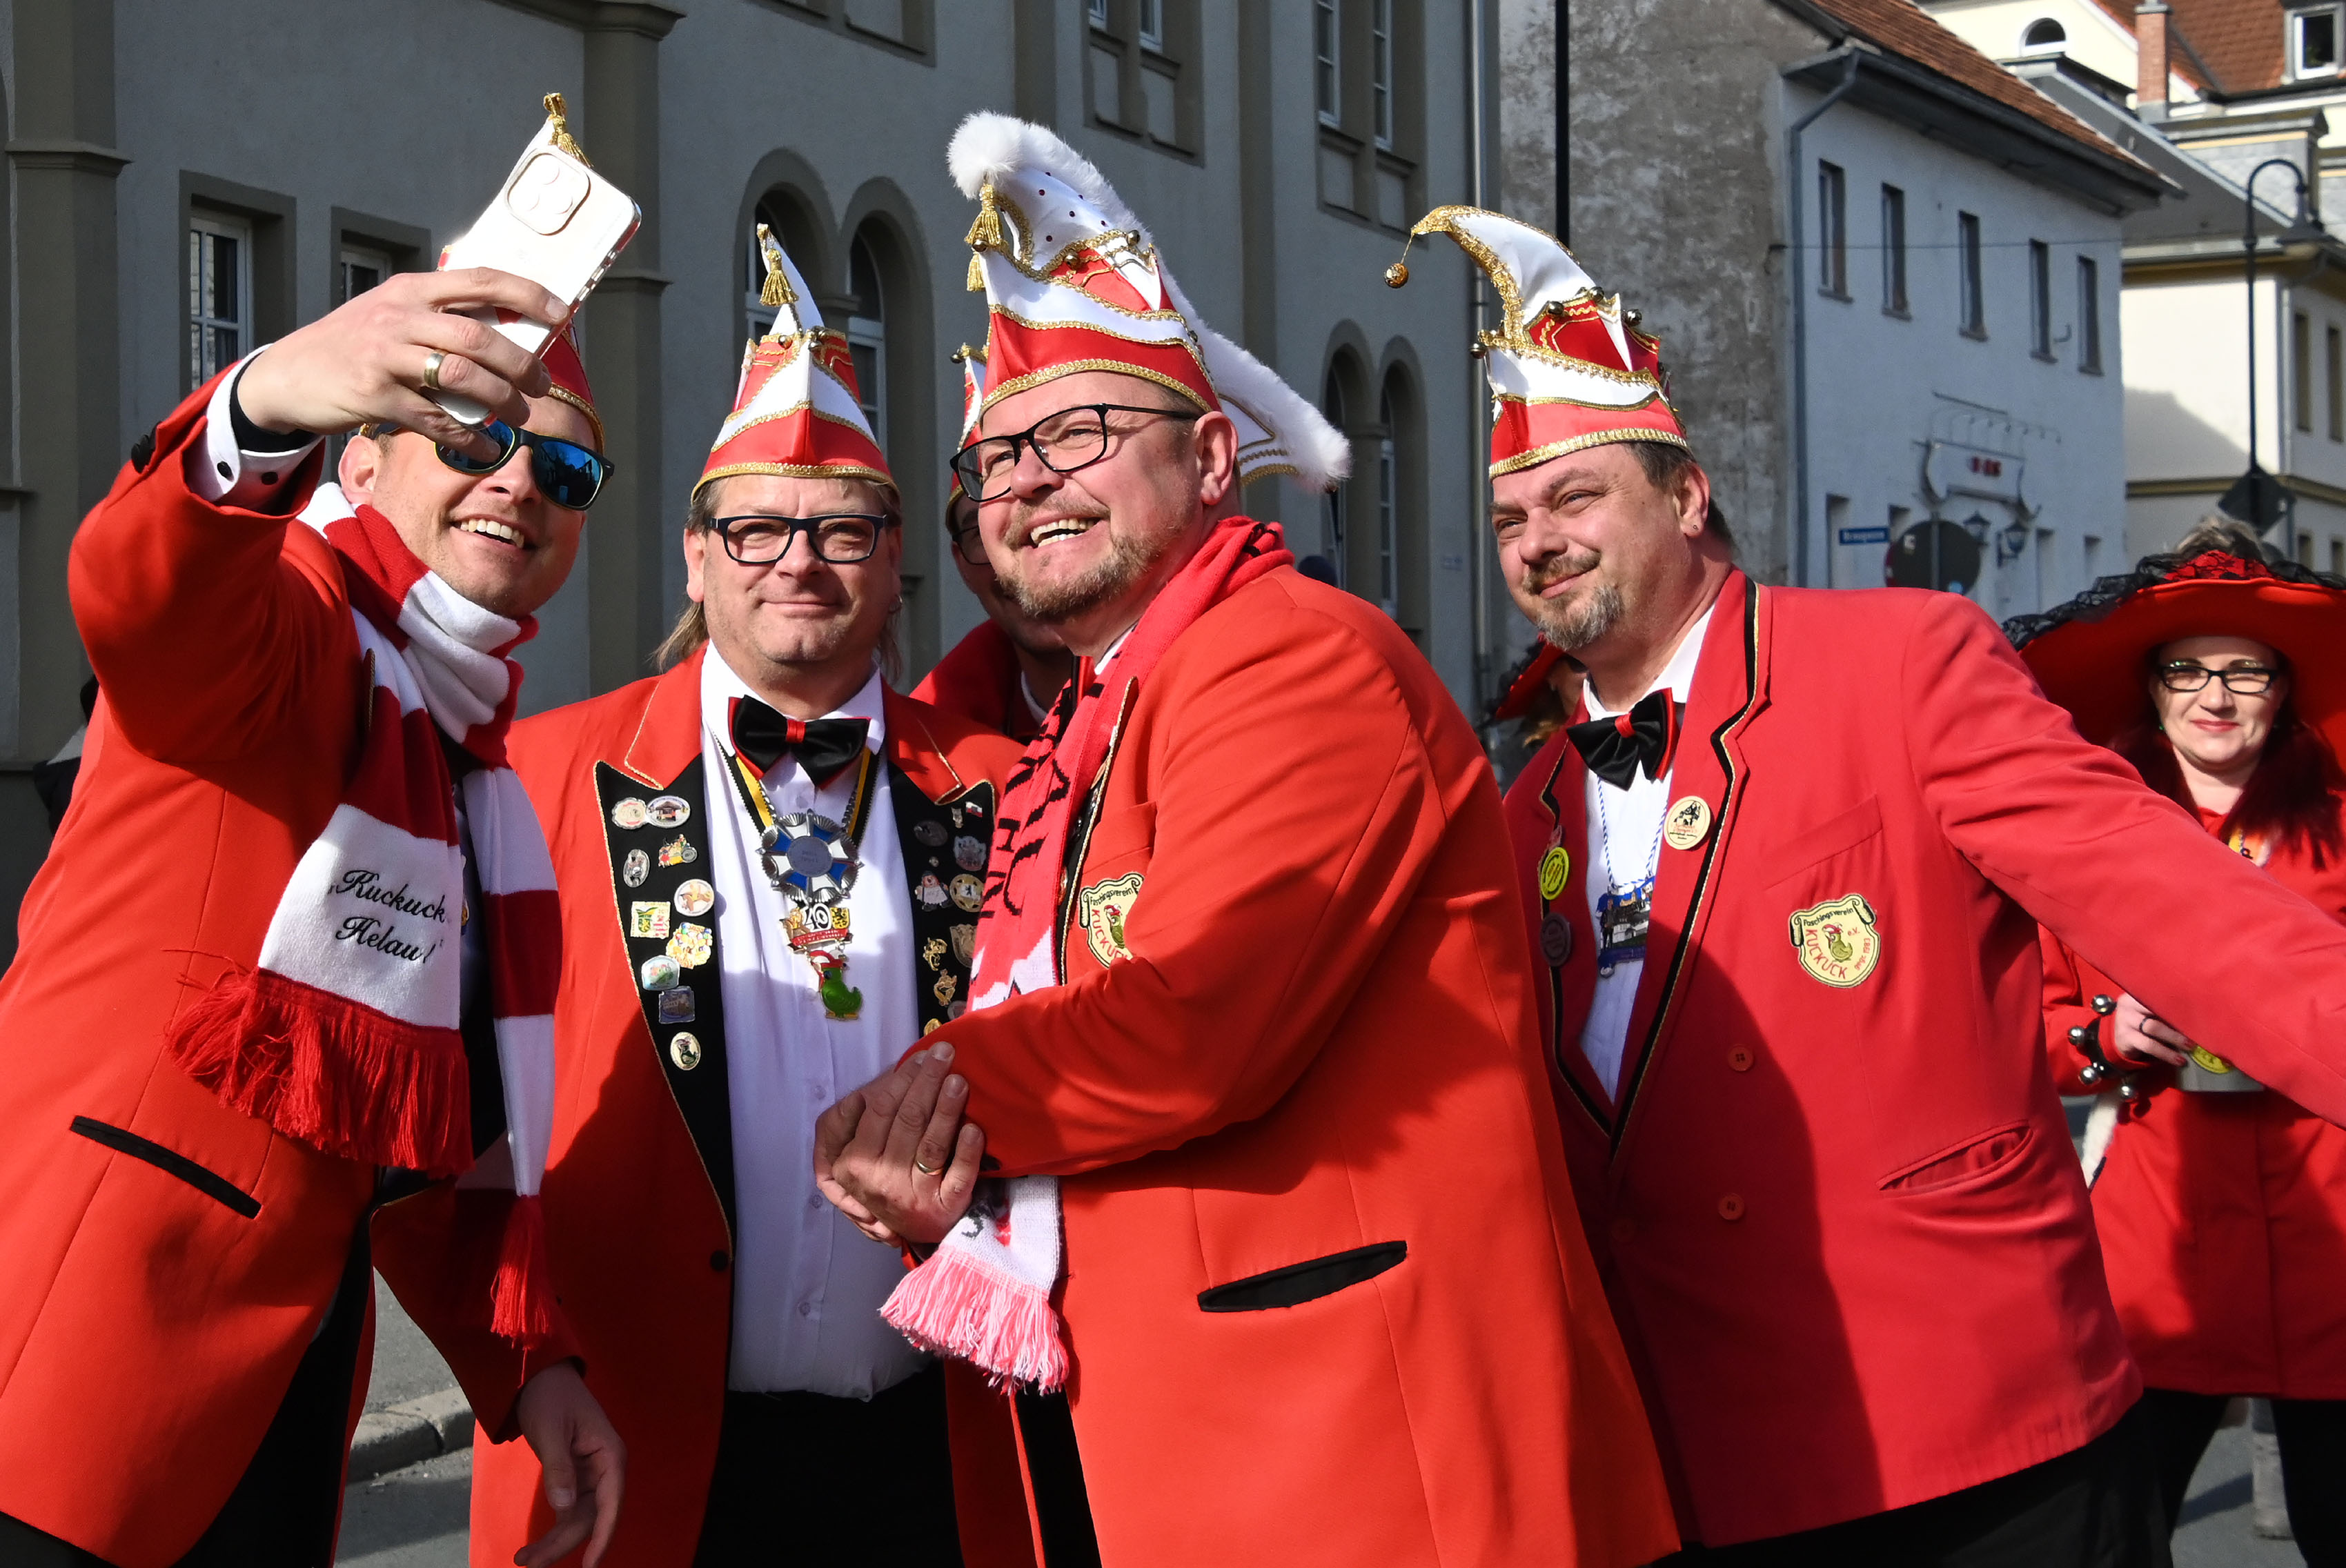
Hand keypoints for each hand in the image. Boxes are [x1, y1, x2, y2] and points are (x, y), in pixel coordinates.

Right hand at [232, 268, 566, 459]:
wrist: (287, 375)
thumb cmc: (353, 344)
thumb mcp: (392, 313)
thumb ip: (440, 317)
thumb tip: (507, 333)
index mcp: (411, 290)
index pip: (479, 280)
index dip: (526, 294)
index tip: (562, 313)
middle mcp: (399, 317)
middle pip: (477, 336)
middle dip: (520, 363)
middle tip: (540, 385)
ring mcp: (384, 356)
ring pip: (461, 376)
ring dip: (501, 400)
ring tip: (519, 417)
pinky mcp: (373, 396)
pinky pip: (435, 419)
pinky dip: (468, 437)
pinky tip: (486, 448)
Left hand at [512, 1361, 624, 1567]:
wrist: (539, 1377)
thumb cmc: (549, 1397)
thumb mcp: (551, 1430)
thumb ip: (558, 1469)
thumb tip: (562, 1507)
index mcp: (610, 1456)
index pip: (611, 1505)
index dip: (602, 1538)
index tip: (590, 1566)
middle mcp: (605, 1470)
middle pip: (590, 1517)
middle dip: (563, 1544)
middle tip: (529, 1563)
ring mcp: (590, 1475)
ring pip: (578, 1518)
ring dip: (555, 1541)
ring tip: (524, 1559)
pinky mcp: (575, 1477)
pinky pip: (568, 1510)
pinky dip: (554, 1528)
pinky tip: (536, 1545)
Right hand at [813, 1042, 986, 1246]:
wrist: (913, 1230)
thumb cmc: (889, 1180)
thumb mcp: (862, 1157)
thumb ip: (866, 1120)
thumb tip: (887, 1076)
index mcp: (856, 1164)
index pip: (881, 1111)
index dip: (902, 1079)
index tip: (921, 1057)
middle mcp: (882, 1181)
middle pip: (908, 1121)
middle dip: (927, 1082)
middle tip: (945, 1054)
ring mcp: (915, 1196)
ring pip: (933, 1144)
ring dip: (947, 1108)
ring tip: (960, 1079)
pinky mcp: (944, 1209)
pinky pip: (959, 1175)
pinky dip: (967, 1151)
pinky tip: (975, 1127)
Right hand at [2111, 991, 2192, 1066]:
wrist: (2119, 1036)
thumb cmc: (2142, 1020)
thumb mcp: (2148, 1009)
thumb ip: (2164, 1007)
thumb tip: (2195, 1014)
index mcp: (2137, 994)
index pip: (2157, 993)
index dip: (2176, 1000)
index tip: (2195, 1007)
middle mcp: (2128, 1005)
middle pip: (2155, 1008)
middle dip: (2177, 1018)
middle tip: (2196, 1027)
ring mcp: (2125, 1021)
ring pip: (2153, 1027)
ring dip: (2174, 1037)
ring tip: (2190, 1046)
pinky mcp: (2126, 1038)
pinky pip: (2149, 1045)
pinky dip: (2166, 1053)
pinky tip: (2178, 1060)